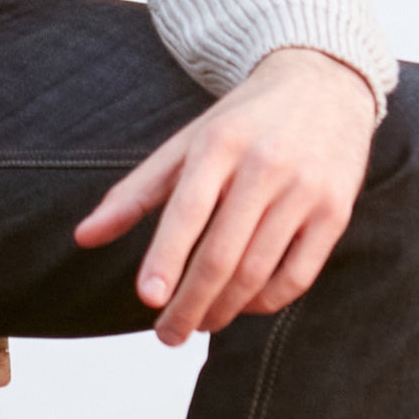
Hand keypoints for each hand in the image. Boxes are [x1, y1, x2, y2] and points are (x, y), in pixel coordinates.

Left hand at [74, 48, 376, 345]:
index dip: (166, 257)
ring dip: (224, 309)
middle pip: (222, 253)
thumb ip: (135, 192)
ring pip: (258, 271)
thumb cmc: (242, 122)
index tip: (147, 298)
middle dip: (190, 303)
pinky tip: (243, 306)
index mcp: (219, 143)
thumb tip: (83, 238)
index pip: (188, 209)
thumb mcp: (187, 142)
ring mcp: (304, 190)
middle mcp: (265, 165)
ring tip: (200, 323)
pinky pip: (297, 276)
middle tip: (167, 334)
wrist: (322, 84)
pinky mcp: (335, 212)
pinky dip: (266, 302)